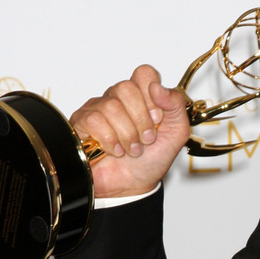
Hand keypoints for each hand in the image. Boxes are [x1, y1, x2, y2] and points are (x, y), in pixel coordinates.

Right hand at [70, 64, 190, 197]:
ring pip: (110, 106)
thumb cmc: (153, 158)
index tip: (157, 117)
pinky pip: (93, 120)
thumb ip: (175, 105)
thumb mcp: (177, 132)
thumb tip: (157, 86)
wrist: (134, 185)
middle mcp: (120, 98)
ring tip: (132, 149)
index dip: (152, 94)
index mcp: (143, 96)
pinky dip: (109, 140)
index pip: (144, 73)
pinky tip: (115, 150)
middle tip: (146, 138)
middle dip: (140, 119)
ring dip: (126, 134)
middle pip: (126, 88)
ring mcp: (99, 108)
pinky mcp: (82, 123)